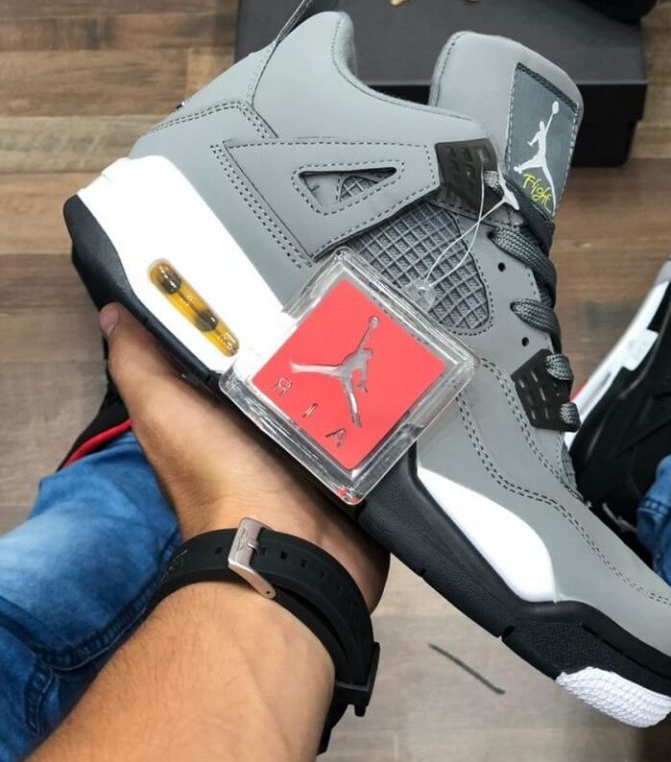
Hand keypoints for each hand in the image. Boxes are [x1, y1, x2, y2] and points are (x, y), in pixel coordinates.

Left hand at [100, 305, 387, 609]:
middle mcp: (267, 428)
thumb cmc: (220, 480)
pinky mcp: (356, 464)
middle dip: (314, 337)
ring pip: (339, 391)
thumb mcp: (166, 414)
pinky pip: (374, 421)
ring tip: (380, 318)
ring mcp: (316, 448)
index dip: (247, 314)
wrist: (286, 553)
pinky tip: (402, 364)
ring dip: (356, 365)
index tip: (273, 272)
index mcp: (220, 413)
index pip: (234, 350)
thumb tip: (111, 313)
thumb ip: (140, 365)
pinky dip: (384, 400)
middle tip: (342, 292)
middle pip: (294, 366)